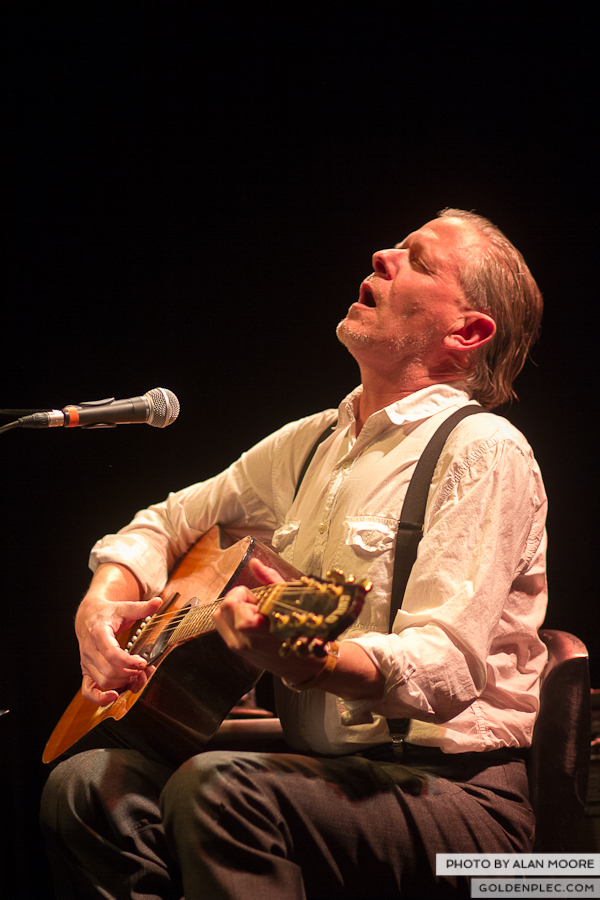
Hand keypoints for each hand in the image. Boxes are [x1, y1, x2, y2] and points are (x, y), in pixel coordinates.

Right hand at [76, 564, 162, 705]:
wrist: (88, 616)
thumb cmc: (108, 613)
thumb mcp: (124, 607)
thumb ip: (141, 607)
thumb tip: (158, 601)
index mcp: (98, 633)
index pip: (111, 653)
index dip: (128, 662)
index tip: (143, 662)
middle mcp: (89, 650)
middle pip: (109, 671)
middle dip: (129, 673)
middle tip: (143, 669)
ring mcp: (86, 662)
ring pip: (103, 681)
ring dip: (122, 683)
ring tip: (136, 676)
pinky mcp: (86, 671)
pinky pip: (87, 691)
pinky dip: (99, 698)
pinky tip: (114, 696)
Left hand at [213, 559, 330, 684]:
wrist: (301, 666)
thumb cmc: (301, 632)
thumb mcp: (290, 600)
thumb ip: (269, 580)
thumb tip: (254, 563)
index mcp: (260, 629)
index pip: (234, 604)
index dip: (245, 595)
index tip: (259, 597)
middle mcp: (245, 641)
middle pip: (224, 607)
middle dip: (239, 599)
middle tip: (256, 603)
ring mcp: (238, 647)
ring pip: (219, 615)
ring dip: (233, 607)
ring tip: (252, 611)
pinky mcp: (234, 649)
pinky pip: (222, 624)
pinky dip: (231, 616)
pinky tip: (249, 618)